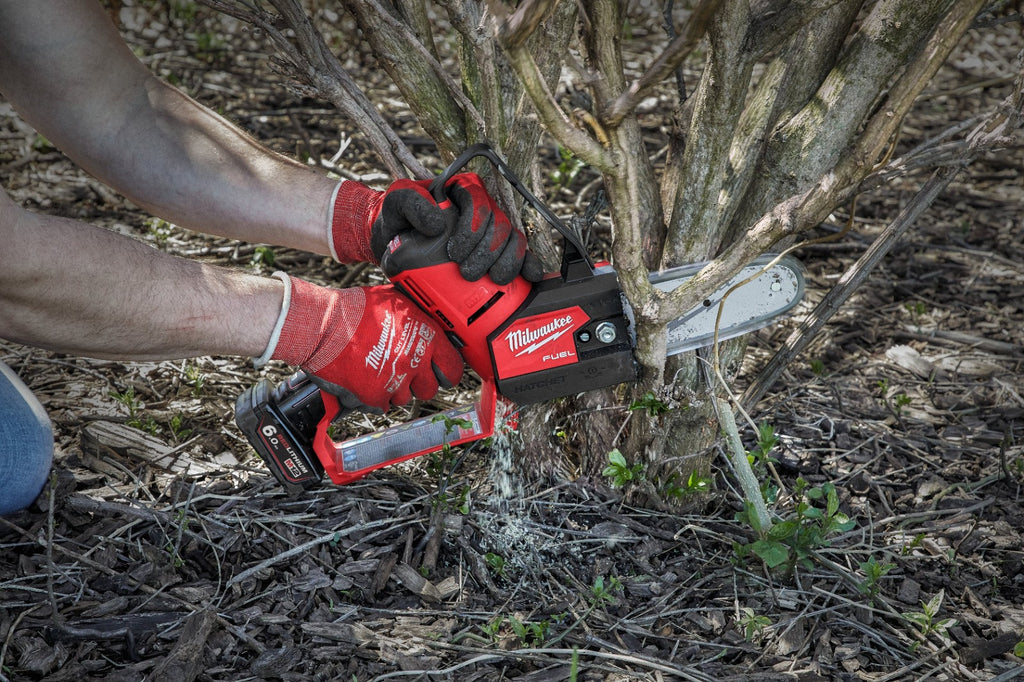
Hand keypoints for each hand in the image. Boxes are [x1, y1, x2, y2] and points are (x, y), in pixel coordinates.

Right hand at [265, 274, 462, 411]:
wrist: (322, 325)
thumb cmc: (356, 310)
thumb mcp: (396, 301)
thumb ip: (418, 317)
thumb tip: (431, 322)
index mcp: (426, 337)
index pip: (453, 368)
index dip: (446, 372)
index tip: (439, 373)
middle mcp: (415, 361)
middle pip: (429, 389)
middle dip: (417, 383)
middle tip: (401, 371)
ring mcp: (396, 381)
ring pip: (404, 398)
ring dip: (393, 389)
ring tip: (376, 369)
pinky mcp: (374, 397)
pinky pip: (382, 406)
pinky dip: (372, 398)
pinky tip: (363, 379)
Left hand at [328, 174, 542, 284]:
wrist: (394, 242)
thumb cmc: (396, 218)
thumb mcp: (395, 204)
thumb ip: (410, 203)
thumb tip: (438, 223)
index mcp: (461, 190)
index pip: (479, 203)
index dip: (474, 228)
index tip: (454, 253)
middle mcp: (481, 208)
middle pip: (499, 225)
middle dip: (488, 252)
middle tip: (468, 274)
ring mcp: (492, 231)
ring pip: (513, 240)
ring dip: (507, 261)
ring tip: (491, 280)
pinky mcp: (497, 251)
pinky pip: (520, 255)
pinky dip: (527, 265)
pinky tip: (528, 278)